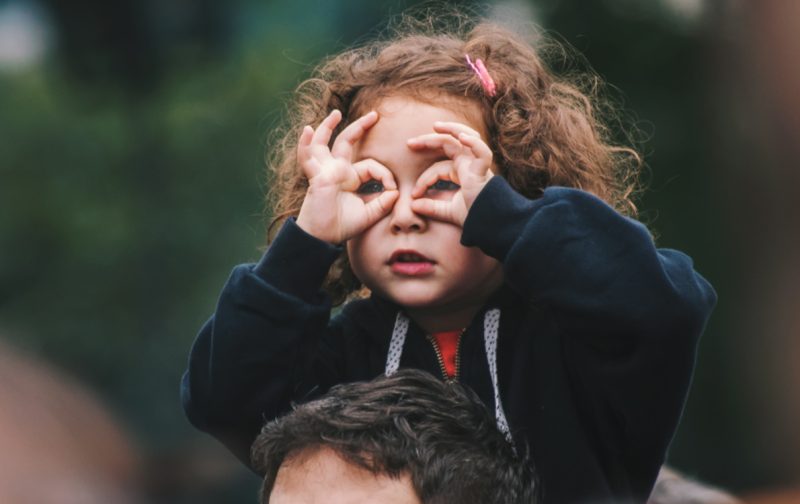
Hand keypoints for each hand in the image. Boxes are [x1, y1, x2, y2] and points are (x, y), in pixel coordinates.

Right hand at [295, 110, 398, 243]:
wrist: (322, 238)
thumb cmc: (341, 226)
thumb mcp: (369, 214)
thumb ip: (383, 203)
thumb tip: (396, 192)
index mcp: (350, 178)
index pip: (370, 165)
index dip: (385, 175)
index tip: (393, 189)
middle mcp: (336, 171)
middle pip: (347, 142)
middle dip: (360, 128)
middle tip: (375, 115)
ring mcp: (324, 171)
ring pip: (324, 143)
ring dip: (328, 127)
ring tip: (336, 113)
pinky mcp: (317, 177)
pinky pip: (308, 158)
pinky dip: (306, 144)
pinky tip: (307, 130)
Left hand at [406, 121, 493, 225]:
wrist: (490, 224)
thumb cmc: (474, 216)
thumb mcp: (448, 212)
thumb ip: (432, 208)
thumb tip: (412, 206)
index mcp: (461, 172)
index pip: (438, 168)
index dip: (424, 179)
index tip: (414, 195)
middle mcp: (469, 164)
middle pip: (448, 144)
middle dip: (429, 141)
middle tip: (409, 144)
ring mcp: (477, 165)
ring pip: (465, 138)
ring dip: (451, 129)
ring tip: (436, 126)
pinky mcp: (484, 170)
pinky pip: (482, 152)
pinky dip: (474, 143)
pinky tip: (461, 137)